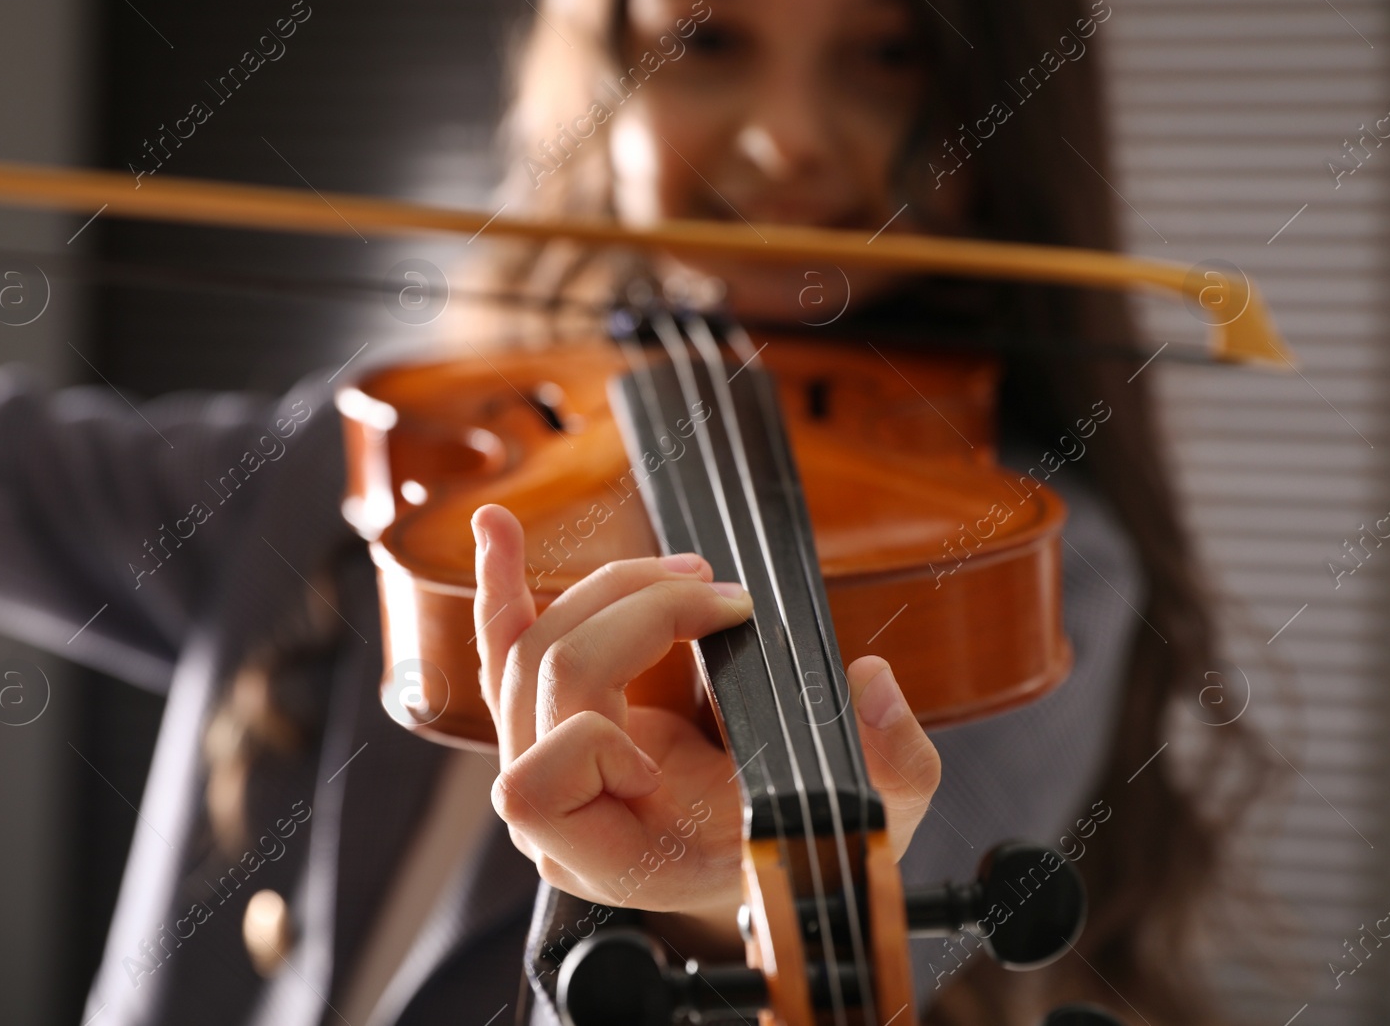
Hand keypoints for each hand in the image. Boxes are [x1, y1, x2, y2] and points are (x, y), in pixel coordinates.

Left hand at [471, 504, 941, 946]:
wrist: (756, 864)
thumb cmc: (796, 854)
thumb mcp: (867, 824)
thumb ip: (891, 767)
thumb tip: (870, 682)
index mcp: (614, 856)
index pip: (540, 783)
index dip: (599, 742)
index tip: (688, 739)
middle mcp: (558, 813)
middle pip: (549, 676)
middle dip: (643, 615)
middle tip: (730, 601)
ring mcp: (544, 760)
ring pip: (530, 644)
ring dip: (614, 588)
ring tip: (692, 574)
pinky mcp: (549, 717)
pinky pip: (503, 643)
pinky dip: (503, 582)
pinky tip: (498, 526)